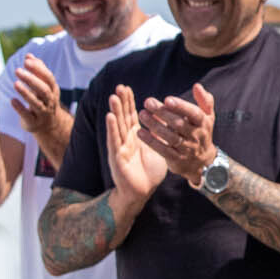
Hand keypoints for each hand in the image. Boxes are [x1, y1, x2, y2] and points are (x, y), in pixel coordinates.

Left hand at [9, 54, 63, 137]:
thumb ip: (36, 71)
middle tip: (17, 70)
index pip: (48, 78)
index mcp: (52, 90)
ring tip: (15, 84)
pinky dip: (20, 108)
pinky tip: (12, 100)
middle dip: (31, 80)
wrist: (49, 126)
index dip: (38, 69)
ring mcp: (43, 113)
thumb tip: (29, 56)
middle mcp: (50, 101)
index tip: (26, 61)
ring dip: (26, 93)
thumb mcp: (43, 86)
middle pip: (43, 90)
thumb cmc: (43, 100)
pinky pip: (27, 116)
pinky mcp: (34, 123)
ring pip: (37, 103)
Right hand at [106, 85, 166, 200]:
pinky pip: (114, 140)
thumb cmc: (149, 171)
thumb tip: (170, 122)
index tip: (127, 87)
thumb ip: (162, 135)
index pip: (131, 115)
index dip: (129, 102)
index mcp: (136, 137)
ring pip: (117, 126)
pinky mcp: (117, 157)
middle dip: (121, 102)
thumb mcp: (159, 149)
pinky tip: (110, 117)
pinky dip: (112, 128)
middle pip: (123, 117)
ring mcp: (120, 147)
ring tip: (113, 96)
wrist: (142, 192)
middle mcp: (126, 140)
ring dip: (115, 111)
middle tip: (119, 86)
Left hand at [138, 83, 218, 181]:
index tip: (167, 99)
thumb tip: (197, 86)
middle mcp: (196, 136)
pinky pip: (163, 150)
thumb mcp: (207, 116)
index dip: (181, 107)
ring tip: (142, 114)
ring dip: (155, 125)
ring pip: (170, 137)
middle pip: (179, 124)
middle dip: (163, 113)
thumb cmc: (200, 131)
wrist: (202, 161)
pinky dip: (151, 141)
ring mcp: (187, 149)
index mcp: (203, 123)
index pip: (193, 113)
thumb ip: (204, 100)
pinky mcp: (177, 159)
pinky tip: (140, 132)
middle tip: (148, 102)